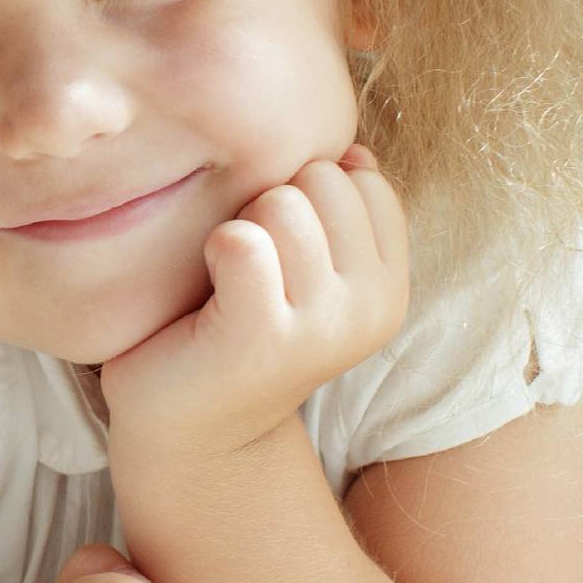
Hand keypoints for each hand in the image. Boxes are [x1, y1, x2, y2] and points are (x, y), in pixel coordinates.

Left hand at [98, 145, 410, 462]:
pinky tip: (209, 292)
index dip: (307, 196)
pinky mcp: (260, 336)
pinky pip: (241, 240)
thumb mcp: (309, 268)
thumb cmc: (240, 330)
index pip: (363, 180)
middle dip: (273, 204)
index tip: (282, 250)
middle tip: (249, 268)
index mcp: (389, 290)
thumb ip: (339, 212)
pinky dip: (213, 250)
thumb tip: (354, 150)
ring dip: (241, 226)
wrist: (192, 432)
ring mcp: (320, 326)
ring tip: (231, 281)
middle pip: (323, 179)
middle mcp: (369, 310)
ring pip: (282, 202)